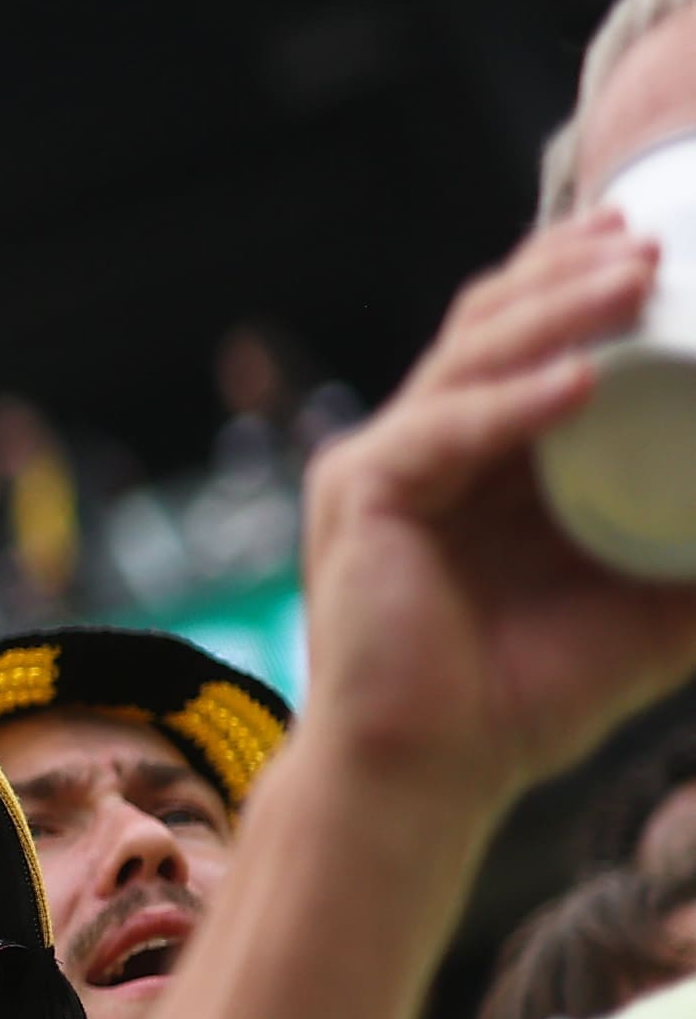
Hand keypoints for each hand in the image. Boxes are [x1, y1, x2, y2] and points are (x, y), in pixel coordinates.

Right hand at [296, 211, 695, 805]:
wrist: (428, 777)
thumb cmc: (522, 698)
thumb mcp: (653, 604)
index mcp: (481, 459)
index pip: (525, 338)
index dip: (583, 280)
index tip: (659, 241)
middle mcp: (423, 445)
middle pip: (491, 321)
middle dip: (572, 272)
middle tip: (651, 241)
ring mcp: (382, 465)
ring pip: (467, 355)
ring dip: (556, 310)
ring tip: (634, 276)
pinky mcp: (361, 498)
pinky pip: (444, 430)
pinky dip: (513, 402)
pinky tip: (581, 380)